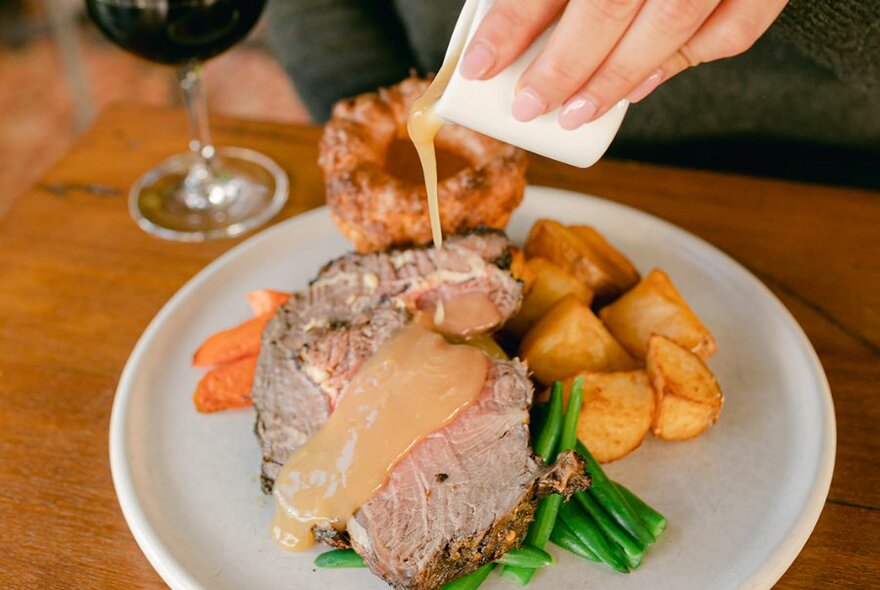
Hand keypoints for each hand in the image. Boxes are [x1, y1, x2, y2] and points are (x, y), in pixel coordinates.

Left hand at [459, 0, 787, 128]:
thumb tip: (507, 16)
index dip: (511, 24)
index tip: (480, 66)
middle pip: (608, 4)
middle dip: (563, 67)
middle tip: (529, 105)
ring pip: (671, 23)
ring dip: (617, 78)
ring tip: (577, 111)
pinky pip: (734, 29)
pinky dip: (686, 63)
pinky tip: (642, 85)